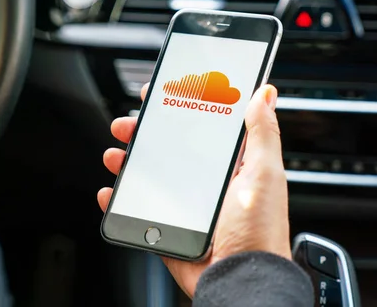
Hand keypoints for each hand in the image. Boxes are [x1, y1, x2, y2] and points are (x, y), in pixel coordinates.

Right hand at [97, 83, 289, 297]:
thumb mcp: (265, 176)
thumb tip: (265, 94)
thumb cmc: (259, 233)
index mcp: (229, 167)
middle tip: (129, 125)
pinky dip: (120, 199)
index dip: (179, 109)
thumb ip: (263, 135)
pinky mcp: (168, 227)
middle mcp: (205, 183)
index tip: (161, 95)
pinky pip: (138, 208)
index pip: (200, 128)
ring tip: (115, 155)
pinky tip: (111, 191)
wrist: (239, 282)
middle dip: (143, 133)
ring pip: (148, 176)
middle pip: (167, 149)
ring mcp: (184, 205)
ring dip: (127, 162)